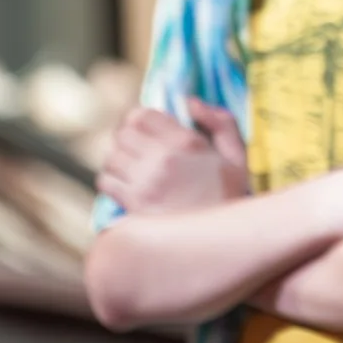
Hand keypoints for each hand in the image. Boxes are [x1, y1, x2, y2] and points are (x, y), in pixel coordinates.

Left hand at [97, 102, 246, 214]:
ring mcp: (145, 182)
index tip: (146, 128)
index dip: (140, 118)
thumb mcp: (236, 154)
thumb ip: (219, 121)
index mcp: (185, 142)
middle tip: (136, 147)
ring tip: (131, 166)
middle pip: (122, 133)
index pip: (142, 115)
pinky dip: (110, 180)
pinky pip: (105, 181)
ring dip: (118, 158)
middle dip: (127, 137)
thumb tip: (190, 102)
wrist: (222, 239)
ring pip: (111, 156)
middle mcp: (162, 159)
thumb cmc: (230, 195)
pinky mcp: (134, 204)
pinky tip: (126, 185)